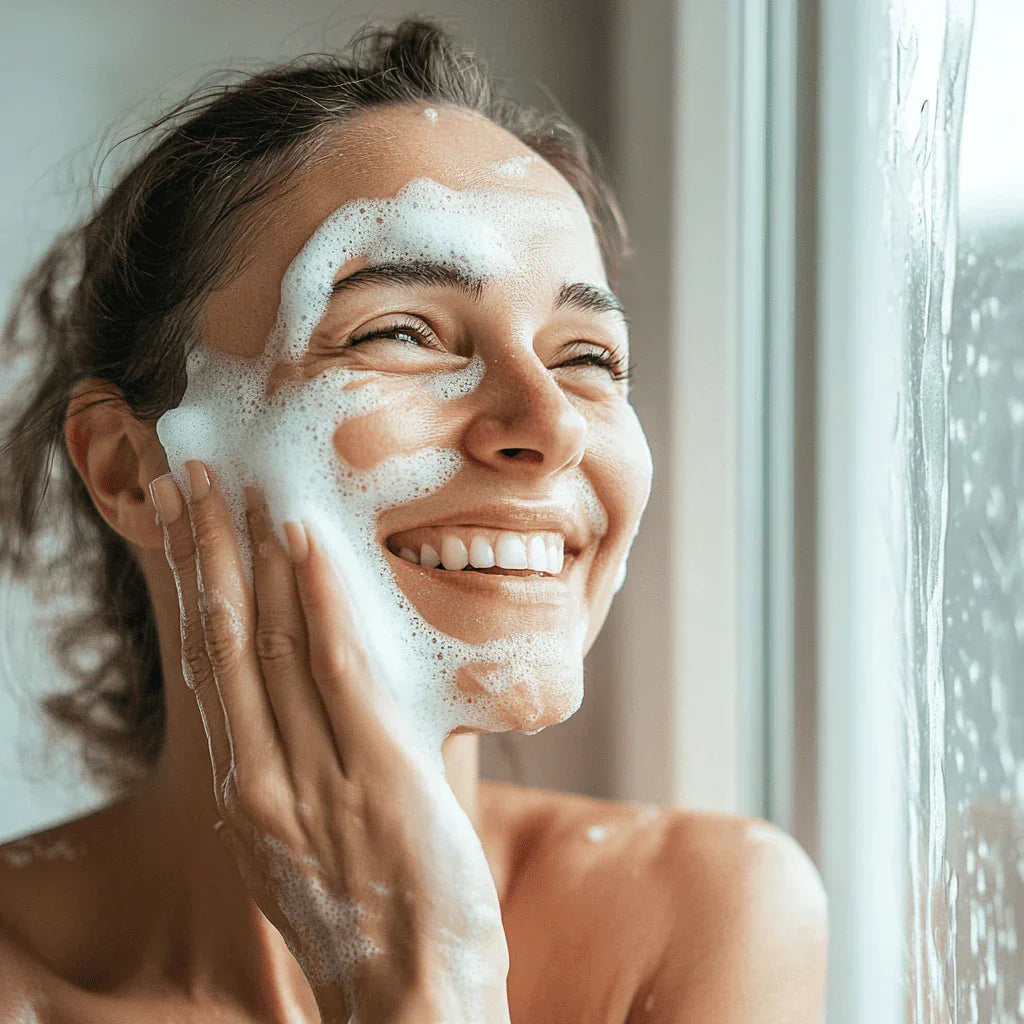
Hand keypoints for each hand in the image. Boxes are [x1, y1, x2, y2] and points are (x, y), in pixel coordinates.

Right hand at [150, 461, 509, 1023]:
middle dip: (204, 554)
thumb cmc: (372, 921)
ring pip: (270, 644)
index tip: (184, 529)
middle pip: (223, 643)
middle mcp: (264, 776)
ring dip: (251, 557)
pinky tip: (306, 544)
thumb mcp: (312, 845)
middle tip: (191, 478)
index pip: (210, 670)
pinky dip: (317, 601)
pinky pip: (338, 670)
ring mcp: (316, 773)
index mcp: (247, 792)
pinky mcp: (376, 772)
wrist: (412, 999)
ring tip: (236, 487)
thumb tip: (312, 712)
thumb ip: (303, 776)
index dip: (193, 591)